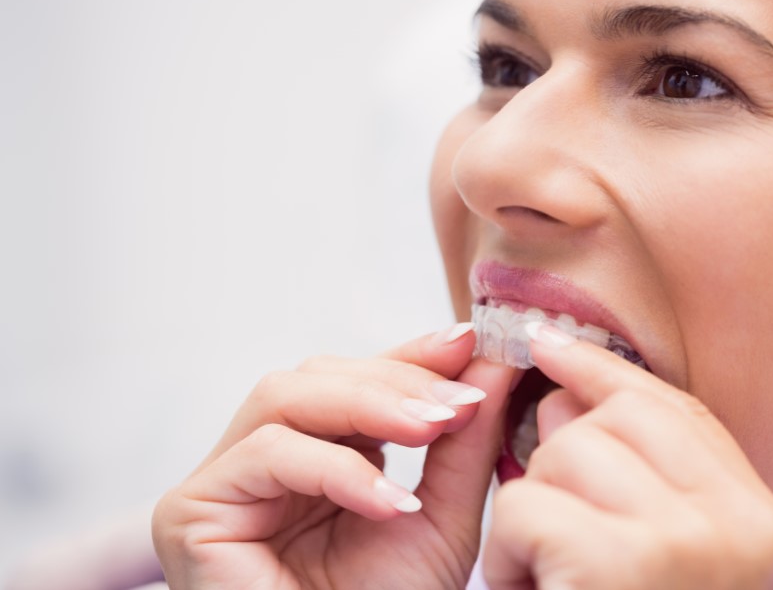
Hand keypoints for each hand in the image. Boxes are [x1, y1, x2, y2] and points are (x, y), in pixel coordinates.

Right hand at [153, 324, 515, 589]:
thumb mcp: (440, 519)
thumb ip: (463, 442)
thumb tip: (493, 363)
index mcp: (315, 457)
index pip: (354, 380)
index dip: (409, 355)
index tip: (469, 341)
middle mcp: (263, 461)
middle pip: (315, 376)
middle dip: (395, 378)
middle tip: (460, 398)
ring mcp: (222, 482)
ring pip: (283, 396)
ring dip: (368, 403)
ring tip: (433, 427)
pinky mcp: (192, 510)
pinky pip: (265, 454)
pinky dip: (336, 468)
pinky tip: (390, 503)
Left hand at [483, 324, 772, 589]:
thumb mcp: (655, 551)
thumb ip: (633, 469)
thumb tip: (564, 384)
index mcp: (768, 526)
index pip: (678, 410)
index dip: (605, 372)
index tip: (549, 343)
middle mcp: (749, 530)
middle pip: (616, 419)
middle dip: (562, 460)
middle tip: (563, 537)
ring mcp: (693, 544)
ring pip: (564, 452)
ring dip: (533, 515)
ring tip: (557, 583)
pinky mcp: (623, 564)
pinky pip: (526, 505)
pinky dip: (511, 554)